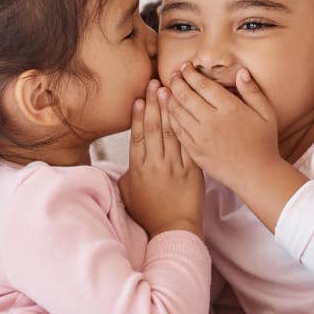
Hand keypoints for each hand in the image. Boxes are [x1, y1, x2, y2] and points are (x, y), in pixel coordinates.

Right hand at [118, 79, 204, 240]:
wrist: (174, 230)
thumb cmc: (149, 214)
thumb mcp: (127, 192)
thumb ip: (126, 172)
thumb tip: (121, 160)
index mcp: (139, 168)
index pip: (137, 135)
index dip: (138, 115)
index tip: (138, 98)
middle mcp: (156, 163)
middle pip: (154, 128)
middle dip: (154, 103)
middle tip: (154, 83)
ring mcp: (175, 166)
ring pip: (172, 132)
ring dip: (170, 109)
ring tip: (168, 90)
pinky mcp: (192, 170)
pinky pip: (189, 145)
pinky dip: (187, 127)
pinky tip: (186, 112)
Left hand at [161, 63, 279, 191]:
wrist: (256, 175)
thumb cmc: (263, 143)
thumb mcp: (266, 114)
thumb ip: (253, 91)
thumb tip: (241, 72)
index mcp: (229, 108)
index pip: (202, 85)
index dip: (190, 73)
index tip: (185, 67)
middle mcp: (212, 121)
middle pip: (185, 95)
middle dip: (176, 82)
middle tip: (173, 76)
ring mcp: (200, 137)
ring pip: (177, 112)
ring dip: (169, 98)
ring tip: (166, 90)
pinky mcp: (194, 150)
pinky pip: (176, 130)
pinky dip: (169, 118)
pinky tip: (168, 112)